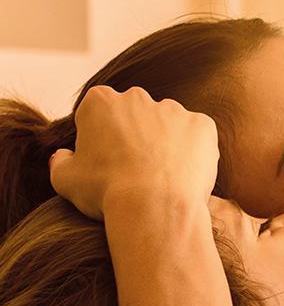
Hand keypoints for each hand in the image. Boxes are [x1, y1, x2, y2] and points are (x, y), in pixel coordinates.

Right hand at [49, 86, 219, 219]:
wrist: (154, 207)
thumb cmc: (106, 192)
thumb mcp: (64, 179)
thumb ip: (60, 161)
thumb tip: (62, 156)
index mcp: (100, 102)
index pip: (98, 113)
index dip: (100, 137)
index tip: (105, 160)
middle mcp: (137, 98)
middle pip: (135, 114)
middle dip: (134, 135)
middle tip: (135, 169)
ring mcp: (173, 109)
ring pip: (168, 124)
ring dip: (165, 142)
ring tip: (162, 176)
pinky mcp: (202, 125)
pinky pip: (197, 136)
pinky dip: (193, 151)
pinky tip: (184, 174)